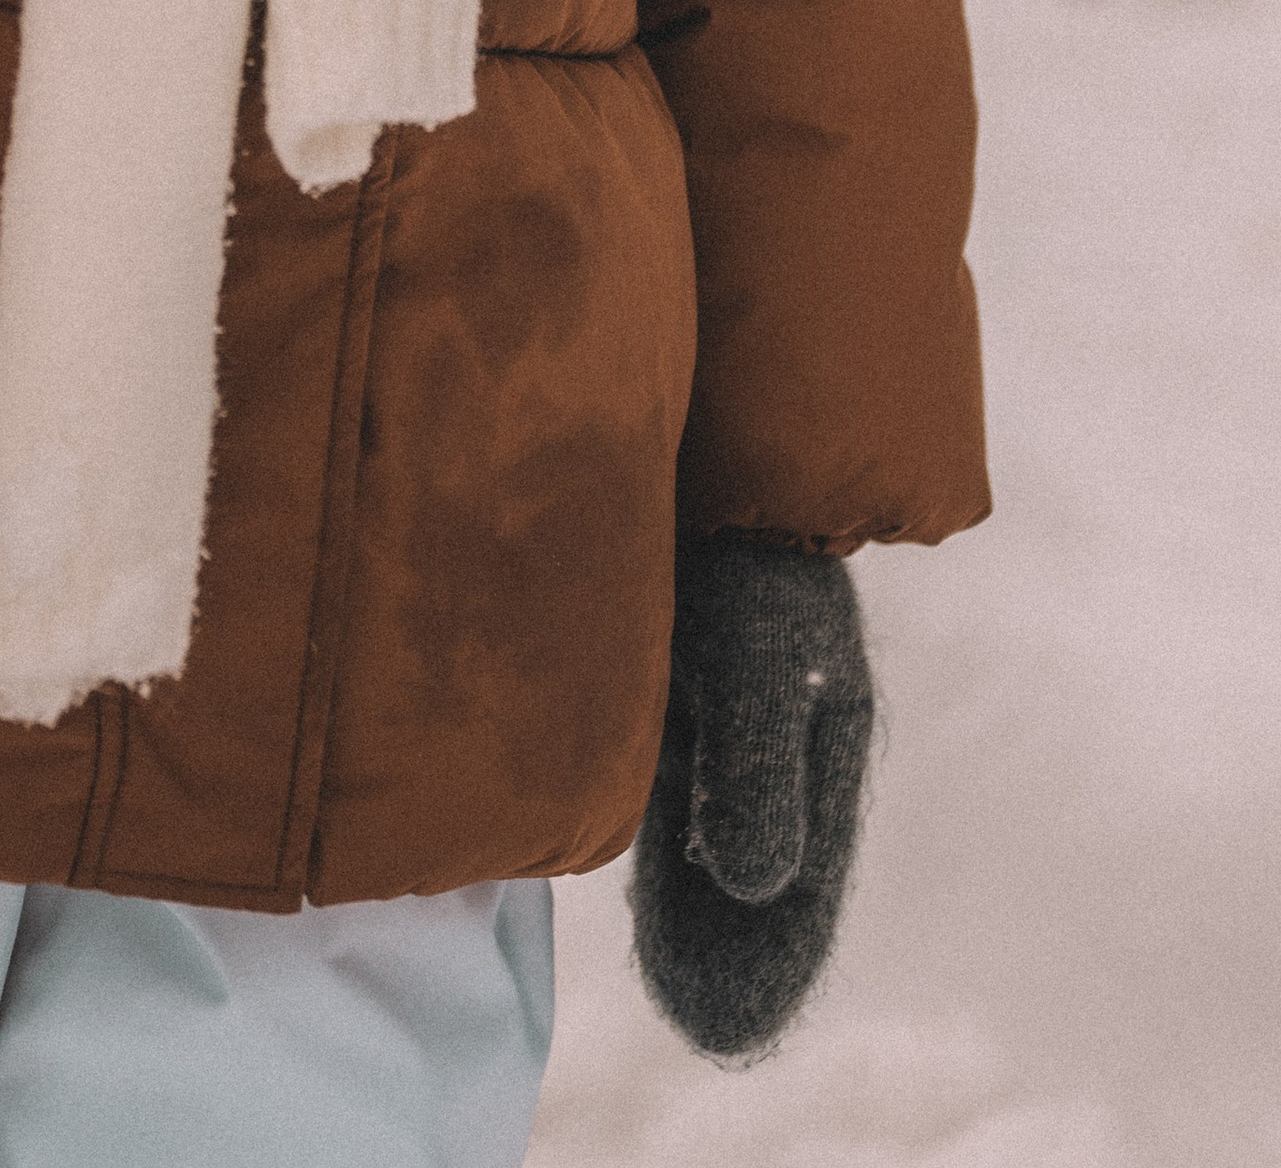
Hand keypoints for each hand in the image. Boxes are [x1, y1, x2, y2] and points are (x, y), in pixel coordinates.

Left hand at [629, 533, 874, 1059]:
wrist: (693, 441)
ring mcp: (720, 698)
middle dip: (741, 947)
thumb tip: (752, 887)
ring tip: (685, 994)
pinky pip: (670, 785)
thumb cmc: (736, 548)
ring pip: (716, 830)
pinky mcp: (661, 673)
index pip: (808, 867)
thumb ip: (755, 767)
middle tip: (707, 1032)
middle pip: (765, 861)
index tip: (732, 1027)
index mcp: (827, 719)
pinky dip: (670, 846)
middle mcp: (779, 720)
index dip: (777, 951)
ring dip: (705, 910)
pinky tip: (646, 889)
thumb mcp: (757, 658)